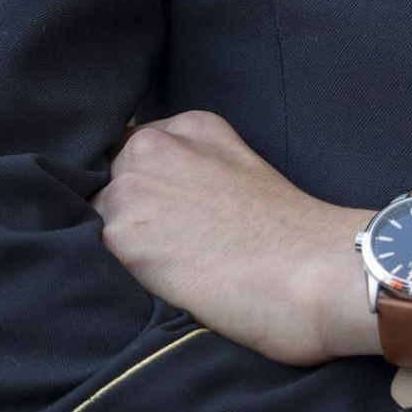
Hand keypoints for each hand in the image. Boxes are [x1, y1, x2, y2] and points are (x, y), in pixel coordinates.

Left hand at [97, 111, 373, 364]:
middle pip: (108, 179)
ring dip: (121, 244)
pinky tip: (159, 285)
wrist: (315, 269)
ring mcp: (134, 187)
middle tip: (167, 248)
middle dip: (127, 211)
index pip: (136, 149)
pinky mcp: (123, 235)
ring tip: (165, 271)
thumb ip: (201, 170)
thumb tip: (166, 206)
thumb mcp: (245, 173)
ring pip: (97, 217)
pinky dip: (120, 273)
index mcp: (193, 126)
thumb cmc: (296, 237)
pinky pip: (96, 255)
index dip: (146, 188)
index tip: (167, 217)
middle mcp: (156, 145)